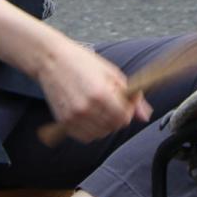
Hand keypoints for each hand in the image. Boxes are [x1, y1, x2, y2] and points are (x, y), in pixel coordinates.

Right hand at [36, 33, 151, 143]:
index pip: (124, 117)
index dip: (128, 110)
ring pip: (100, 134)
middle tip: (111, 101)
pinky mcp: (64, 122)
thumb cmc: (80, 61)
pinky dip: (92, 130)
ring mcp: (73, 117)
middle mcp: (86, 108)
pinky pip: (85, 137)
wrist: (51, 59)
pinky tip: (90, 115)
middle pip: (113, 127)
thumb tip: (145, 116)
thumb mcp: (110, 72)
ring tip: (100, 107)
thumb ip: (131, 96)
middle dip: (117, 116)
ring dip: (105, 124)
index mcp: (100, 93)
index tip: (124, 102)